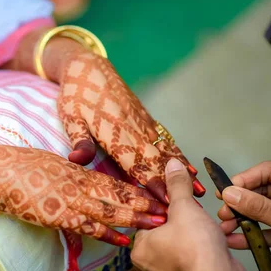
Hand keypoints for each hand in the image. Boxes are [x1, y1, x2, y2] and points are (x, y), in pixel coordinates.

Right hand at [0, 145, 167, 245]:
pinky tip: (124, 240)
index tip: (159, 194)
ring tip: (158, 225)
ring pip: (110, 210)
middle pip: (121, 194)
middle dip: (147, 203)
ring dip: (135, 218)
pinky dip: (108, 234)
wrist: (0, 174)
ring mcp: (72, 200)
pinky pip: (88, 226)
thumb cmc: (23, 166)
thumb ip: (72, 170)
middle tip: (171, 211)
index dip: (140, 188)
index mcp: (80, 171)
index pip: (117, 181)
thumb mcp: (53, 162)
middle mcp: (81, 184)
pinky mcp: (60, 215)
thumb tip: (84, 172)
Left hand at [56, 51, 204, 202]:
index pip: (136, 164)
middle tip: (192, 204)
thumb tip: (77, 160)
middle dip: (174, 184)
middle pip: (157, 161)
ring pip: (165, 151)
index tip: (166, 200)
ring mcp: (142, 124)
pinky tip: (188, 165)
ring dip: (182, 171)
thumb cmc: (76, 94)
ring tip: (199, 190)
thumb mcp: (71, 117)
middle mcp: (134, 130)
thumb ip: (79, 139)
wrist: (89, 67)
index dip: (152, 183)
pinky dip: (177, 154)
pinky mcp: (144, 119)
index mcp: (116, 134)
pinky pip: (164, 140)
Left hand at [132, 159, 245, 270]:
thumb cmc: (194, 245)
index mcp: (139, 249)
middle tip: (192, 214)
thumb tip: (172, 165)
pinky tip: (213, 241)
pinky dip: (202, 251)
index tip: (177, 203)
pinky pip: (193, 260)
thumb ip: (177, 186)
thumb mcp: (184, 207)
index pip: (145, 222)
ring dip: (193, 237)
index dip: (162, 209)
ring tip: (204, 226)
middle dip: (179, 223)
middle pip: (163, 234)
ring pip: (179, 247)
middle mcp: (149, 266)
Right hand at [218, 161, 270, 270]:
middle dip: (242, 203)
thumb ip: (260, 208)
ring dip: (244, 220)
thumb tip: (233, 194)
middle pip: (264, 191)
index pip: (270, 171)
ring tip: (226, 227)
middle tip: (224, 211)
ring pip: (265, 210)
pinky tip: (237, 239)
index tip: (226, 190)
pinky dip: (255, 234)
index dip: (246, 180)